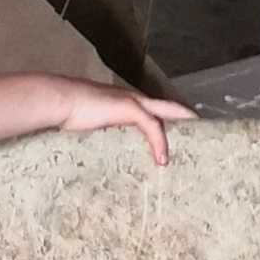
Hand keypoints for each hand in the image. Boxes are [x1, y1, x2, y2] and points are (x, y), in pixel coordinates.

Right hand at [51, 80, 193, 165]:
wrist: (58, 100)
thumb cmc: (66, 113)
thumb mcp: (89, 127)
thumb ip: (99, 135)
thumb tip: (93, 156)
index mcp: (124, 102)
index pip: (154, 110)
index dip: (169, 118)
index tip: (181, 130)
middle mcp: (132, 99)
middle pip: (168, 108)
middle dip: (185, 117)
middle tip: (201, 130)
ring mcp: (132, 102)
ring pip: (166, 114)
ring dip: (181, 129)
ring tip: (195, 147)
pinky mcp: (129, 108)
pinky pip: (152, 127)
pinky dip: (159, 143)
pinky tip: (162, 160)